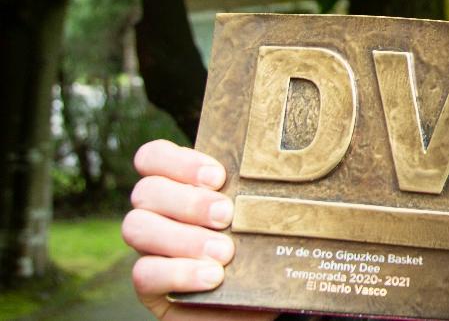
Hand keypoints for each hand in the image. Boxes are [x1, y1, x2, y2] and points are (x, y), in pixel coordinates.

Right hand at [122, 139, 274, 320]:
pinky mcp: (150, 285)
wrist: (254, 302)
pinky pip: (143, 273)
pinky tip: (212, 277)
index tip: (218, 177)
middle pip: (146, 190)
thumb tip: (300, 171)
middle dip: (189, 201)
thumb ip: (265, 194)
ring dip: (183, 237)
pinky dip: (179, 272)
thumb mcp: (266, 219)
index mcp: (182, 185)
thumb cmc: (262, 252)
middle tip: (227, 216)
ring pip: (137, 227)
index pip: (154, 157)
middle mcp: (159, 212)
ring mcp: (150, 248)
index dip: (178, 161)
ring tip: (224, 252)